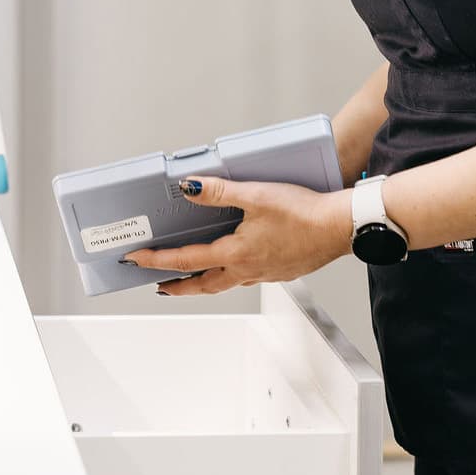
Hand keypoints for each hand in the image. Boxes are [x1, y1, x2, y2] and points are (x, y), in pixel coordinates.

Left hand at [124, 177, 353, 296]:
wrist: (339, 228)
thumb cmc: (304, 213)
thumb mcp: (256, 195)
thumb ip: (219, 192)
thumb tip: (188, 188)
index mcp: (236, 254)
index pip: (186, 260)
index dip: (157, 260)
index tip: (136, 260)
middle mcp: (247, 270)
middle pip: (202, 285)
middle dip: (178, 286)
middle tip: (160, 285)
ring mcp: (265, 274)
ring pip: (225, 284)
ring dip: (204, 282)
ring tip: (194, 278)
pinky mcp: (281, 271)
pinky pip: (248, 278)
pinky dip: (232, 275)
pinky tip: (239, 263)